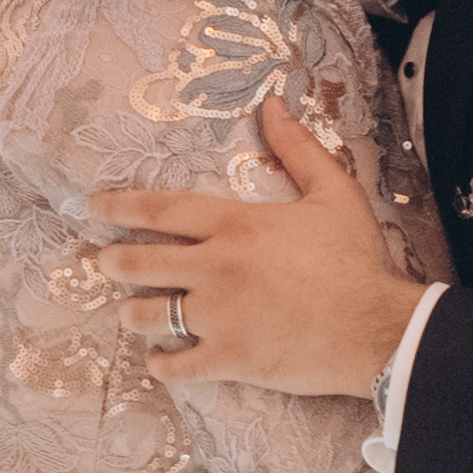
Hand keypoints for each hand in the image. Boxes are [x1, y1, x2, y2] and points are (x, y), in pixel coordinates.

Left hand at [87, 105, 418, 397]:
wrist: (378, 327)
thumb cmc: (358, 260)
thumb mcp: (333, 193)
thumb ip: (297, 149)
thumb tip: (273, 106)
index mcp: (236, 225)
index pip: (162, 209)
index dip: (122, 206)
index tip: (94, 207)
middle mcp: (216, 268)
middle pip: (141, 262)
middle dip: (114, 262)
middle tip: (103, 262)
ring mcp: (219, 316)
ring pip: (149, 315)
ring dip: (132, 313)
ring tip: (129, 312)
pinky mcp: (230, 359)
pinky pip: (176, 365)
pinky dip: (160, 363)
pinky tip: (158, 359)